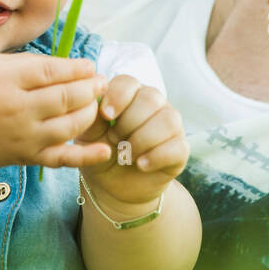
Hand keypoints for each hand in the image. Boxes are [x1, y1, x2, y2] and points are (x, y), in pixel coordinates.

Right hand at [0, 53, 113, 169]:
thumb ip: (27, 62)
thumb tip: (68, 64)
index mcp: (6, 81)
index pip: (51, 72)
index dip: (76, 68)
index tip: (89, 66)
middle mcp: (17, 110)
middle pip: (65, 97)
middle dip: (90, 88)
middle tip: (100, 82)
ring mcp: (24, 136)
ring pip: (69, 125)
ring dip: (90, 112)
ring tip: (95, 102)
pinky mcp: (28, 157)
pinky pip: (62, 159)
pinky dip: (86, 157)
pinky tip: (104, 150)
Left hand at [77, 76, 187, 209]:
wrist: (113, 186)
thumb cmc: (100, 153)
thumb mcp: (88, 138)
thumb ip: (91, 118)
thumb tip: (96, 100)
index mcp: (129, 95)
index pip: (128, 83)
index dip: (118, 96)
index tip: (106, 115)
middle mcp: (153, 104)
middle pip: (150, 98)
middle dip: (128, 123)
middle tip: (114, 141)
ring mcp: (170, 125)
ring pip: (168, 120)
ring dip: (143, 139)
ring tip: (126, 155)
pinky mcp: (180, 149)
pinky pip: (177, 146)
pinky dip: (156, 156)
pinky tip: (141, 165)